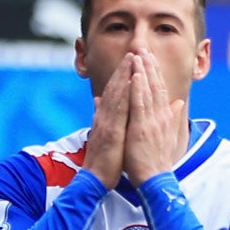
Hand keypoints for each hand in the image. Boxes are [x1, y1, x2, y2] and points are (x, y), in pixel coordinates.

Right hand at [83, 57, 131, 187]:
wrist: (95, 179)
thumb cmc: (103, 161)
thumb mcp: (105, 135)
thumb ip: (103, 117)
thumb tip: (99, 101)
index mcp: (106, 118)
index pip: (115, 93)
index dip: (123, 75)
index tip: (132, 60)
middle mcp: (104, 116)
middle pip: (115, 88)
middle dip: (125, 68)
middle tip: (134, 50)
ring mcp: (105, 122)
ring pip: (116, 94)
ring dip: (124, 75)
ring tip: (133, 58)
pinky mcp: (109, 131)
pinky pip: (118, 109)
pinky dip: (124, 93)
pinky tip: (131, 82)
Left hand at [122, 53, 186, 184]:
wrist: (155, 179)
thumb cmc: (156, 159)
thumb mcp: (166, 135)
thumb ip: (171, 117)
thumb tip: (177, 103)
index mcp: (163, 117)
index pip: (160, 90)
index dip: (155, 73)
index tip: (150, 57)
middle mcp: (160, 116)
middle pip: (155, 86)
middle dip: (149, 66)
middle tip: (144, 48)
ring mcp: (152, 121)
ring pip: (148, 91)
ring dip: (143, 72)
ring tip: (139, 55)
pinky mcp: (142, 127)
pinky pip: (140, 104)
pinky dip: (138, 88)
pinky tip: (135, 75)